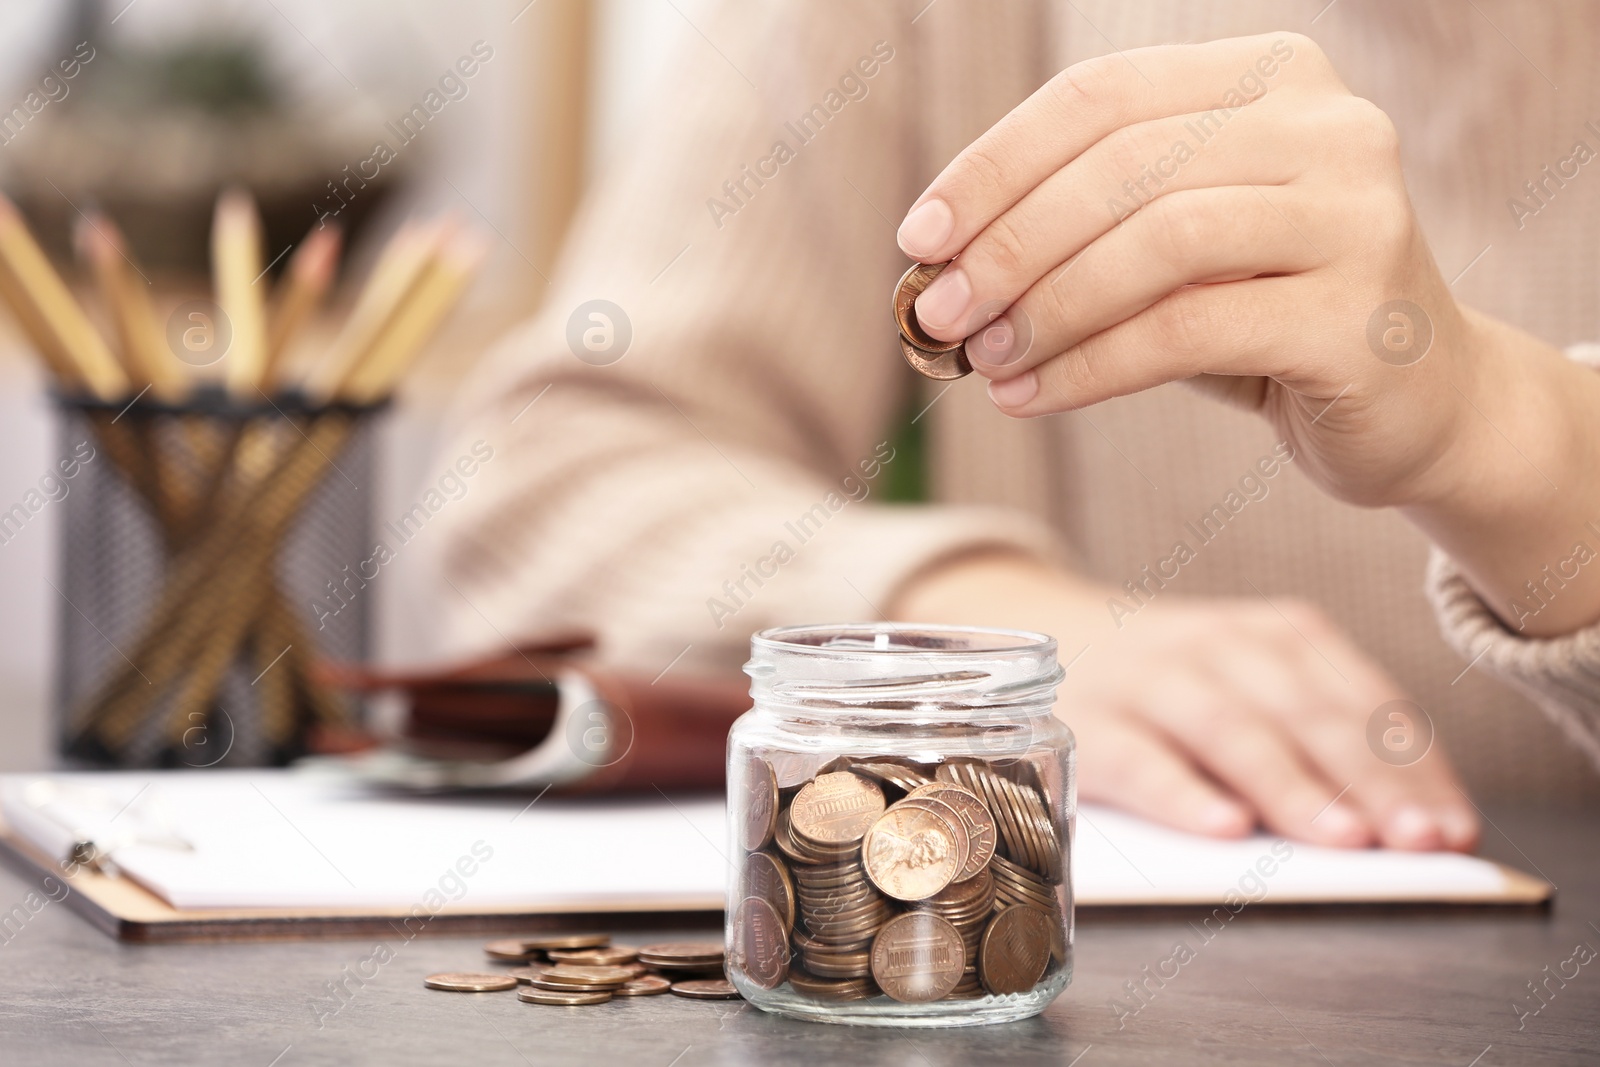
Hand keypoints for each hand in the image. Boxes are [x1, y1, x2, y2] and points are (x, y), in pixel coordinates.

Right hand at [891, 552, 1480, 850]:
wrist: (1052, 637)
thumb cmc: (1180, 690)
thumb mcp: (1254, 685)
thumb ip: (1318, 742)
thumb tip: (1406, 829)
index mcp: (1279, 634)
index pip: (1363, 701)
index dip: (1413, 766)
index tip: (1453, 830)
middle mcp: (1220, 645)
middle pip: (1305, 713)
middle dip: (1367, 781)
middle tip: (1414, 842)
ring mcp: (1151, 679)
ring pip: (1231, 729)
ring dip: (1292, 786)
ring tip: (1342, 840)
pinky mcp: (1090, 722)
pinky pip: (1140, 758)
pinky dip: (1183, 793)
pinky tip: (1224, 828)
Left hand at [897, 32, 1599, 636]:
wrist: (1420, 399)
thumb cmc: (1267, 311)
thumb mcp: (1173, 248)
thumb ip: (1083, 229)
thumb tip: (937, 265)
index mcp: (1271, 76)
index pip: (1099, 95)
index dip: (993, 166)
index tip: (919, 237)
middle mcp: (1328, 124)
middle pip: (1122, 165)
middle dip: (1007, 244)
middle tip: (938, 313)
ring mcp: (1357, 213)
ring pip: (1158, 242)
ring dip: (1046, 307)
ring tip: (983, 360)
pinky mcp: (1359, 314)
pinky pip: (1188, 330)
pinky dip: (1090, 367)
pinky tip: (1032, 396)